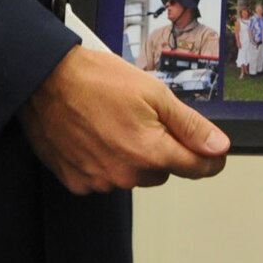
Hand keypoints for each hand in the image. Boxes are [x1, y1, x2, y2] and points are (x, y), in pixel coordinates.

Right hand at [18, 44, 229, 192]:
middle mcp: (125, 174)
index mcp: (149, 151)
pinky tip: (96, 135)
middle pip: (163, 170)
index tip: (213, 152)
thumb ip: (189, 124)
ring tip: (115, 122)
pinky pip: (104, 177)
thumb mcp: (153, 93)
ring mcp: (99, 181)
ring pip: (133, 174)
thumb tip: (217, 146)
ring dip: (132, 155)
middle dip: (162, 148)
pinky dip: (105, 160)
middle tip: (145, 118)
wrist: (45, 80)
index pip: (195, 168)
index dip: (209, 158)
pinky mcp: (77, 182)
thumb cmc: (95, 80)